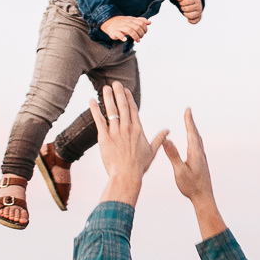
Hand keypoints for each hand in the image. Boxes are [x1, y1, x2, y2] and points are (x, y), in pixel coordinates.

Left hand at [87, 81, 167, 205]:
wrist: (126, 176)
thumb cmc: (139, 166)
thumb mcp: (152, 151)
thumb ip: (159, 139)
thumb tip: (167, 131)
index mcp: (138, 130)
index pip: (133, 110)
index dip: (129, 98)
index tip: (126, 90)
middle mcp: (127, 128)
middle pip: (123, 106)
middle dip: (119, 93)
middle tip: (115, 83)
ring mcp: (116, 132)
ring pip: (112, 111)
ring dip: (108, 98)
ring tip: (105, 87)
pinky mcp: (105, 138)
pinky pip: (99, 120)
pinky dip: (95, 110)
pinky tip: (92, 101)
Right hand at [100, 15, 149, 42]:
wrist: (109, 22)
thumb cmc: (122, 22)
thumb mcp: (131, 20)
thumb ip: (140, 21)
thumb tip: (150, 22)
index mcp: (131, 20)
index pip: (141, 23)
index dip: (145, 28)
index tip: (144, 33)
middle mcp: (126, 22)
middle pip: (136, 27)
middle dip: (141, 34)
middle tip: (140, 38)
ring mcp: (120, 27)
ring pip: (129, 30)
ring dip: (135, 36)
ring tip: (138, 41)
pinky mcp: (114, 32)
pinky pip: (118, 34)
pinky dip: (122, 37)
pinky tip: (125, 40)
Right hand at [161, 108, 226, 239]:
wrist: (204, 198)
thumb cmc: (191, 187)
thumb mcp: (179, 171)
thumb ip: (173, 155)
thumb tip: (167, 140)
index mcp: (195, 153)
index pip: (191, 133)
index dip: (189, 121)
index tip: (188, 110)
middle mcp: (200, 154)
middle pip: (196, 134)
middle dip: (191, 123)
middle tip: (188, 112)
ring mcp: (202, 159)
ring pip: (198, 141)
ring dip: (193, 130)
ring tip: (190, 124)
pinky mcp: (201, 164)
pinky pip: (198, 146)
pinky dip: (194, 139)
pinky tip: (193, 143)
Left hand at [176, 0, 203, 23]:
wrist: (197, 1)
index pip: (186, 2)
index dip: (181, 2)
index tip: (180, 2)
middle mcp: (198, 6)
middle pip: (187, 9)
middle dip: (182, 8)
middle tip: (182, 7)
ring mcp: (199, 12)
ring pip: (191, 16)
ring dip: (185, 14)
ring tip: (185, 12)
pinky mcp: (199, 17)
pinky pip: (194, 21)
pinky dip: (190, 21)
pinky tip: (188, 17)